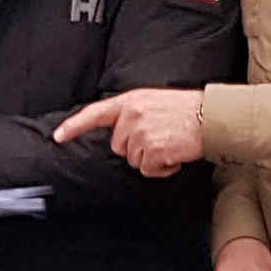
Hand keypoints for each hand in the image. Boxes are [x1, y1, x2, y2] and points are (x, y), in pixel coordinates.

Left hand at [54, 87, 207, 177]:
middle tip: (160, 137)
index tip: (58, 137)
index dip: (74, 126)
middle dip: (137, 148)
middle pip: (119, 147)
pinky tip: (174, 154)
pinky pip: (148, 170)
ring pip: (133, 160)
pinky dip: (162, 168)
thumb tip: (122, 136)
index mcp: (130, 101)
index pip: (94, 113)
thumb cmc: (188, 111)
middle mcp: (131, 115)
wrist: (212, 117)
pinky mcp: (151, 150)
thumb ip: (133, 114)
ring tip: (170, 143)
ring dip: (151, 159)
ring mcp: (140, 133)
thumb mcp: (154, 102)